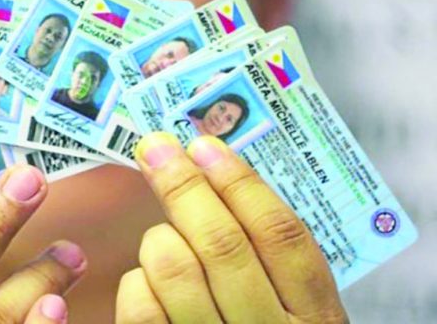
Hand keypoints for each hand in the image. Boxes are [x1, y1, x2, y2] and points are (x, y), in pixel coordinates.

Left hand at [116, 133, 347, 323]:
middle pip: (222, 245)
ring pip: (175, 269)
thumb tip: (218, 177)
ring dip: (161, 237)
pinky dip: (137, 280)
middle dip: (183, 186)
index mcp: (315, 319)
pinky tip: (147, 279)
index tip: (206, 146)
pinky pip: (141, 307)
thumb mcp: (295, 312)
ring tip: (164, 236)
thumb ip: (270, 260)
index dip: (240, 183)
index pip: (282, 235)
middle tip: (157, 148)